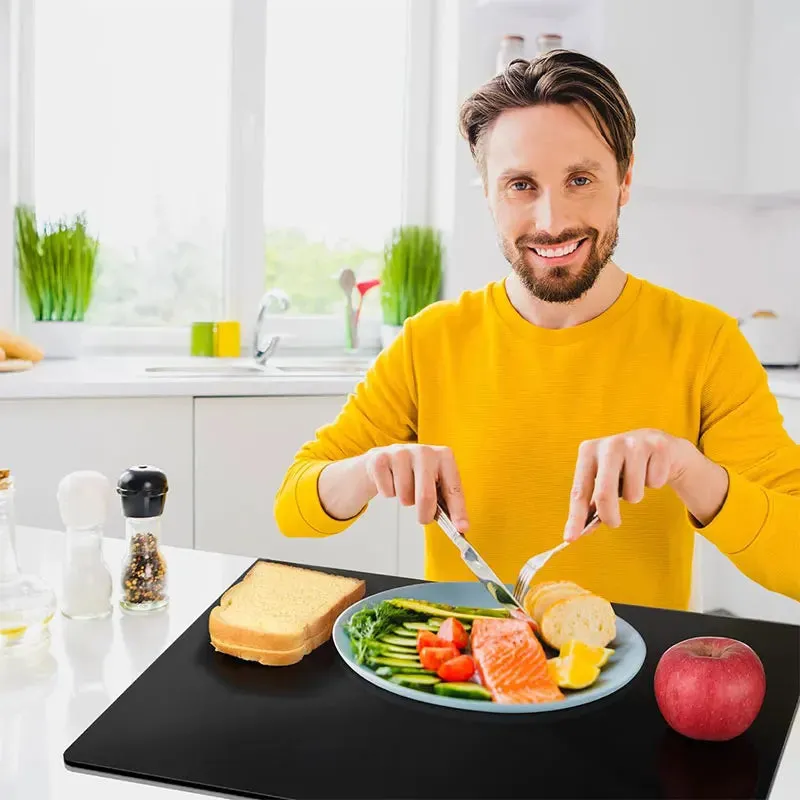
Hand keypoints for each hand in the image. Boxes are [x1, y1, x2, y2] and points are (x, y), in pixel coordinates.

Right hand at [363, 444, 467, 530]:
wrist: (385, 460)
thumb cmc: (415, 475)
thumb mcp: (435, 482)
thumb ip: (447, 501)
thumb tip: (459, 527)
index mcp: (444, 456)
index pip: (453, 488)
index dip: (458, 510)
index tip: (461, 528)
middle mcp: (424, 451)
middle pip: (426, 496)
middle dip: (425, 514)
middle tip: (423, 517)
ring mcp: (401, 453)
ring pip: (404, 496)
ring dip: (405, 500)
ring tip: (406, 488)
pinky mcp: (380, 459)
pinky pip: (387, 492)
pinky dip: (389, 493)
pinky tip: (391, 481)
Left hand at [564, 429, 696, 540]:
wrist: (658, 446)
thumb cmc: (624, 467)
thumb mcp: (604, 480)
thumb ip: (592, 504)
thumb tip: (582, 530)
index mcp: (588, 451)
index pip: (579, 490)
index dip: (575, 517)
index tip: (570, 538)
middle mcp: (609, 444)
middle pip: (604, 493)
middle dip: (608, 515)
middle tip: (613, 523)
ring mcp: (634, 443)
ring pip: (633, 493)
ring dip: (635, 495)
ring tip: (636, 480)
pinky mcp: (659, 446)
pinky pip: (655, 483)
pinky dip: (655, 483)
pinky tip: (652, 470)